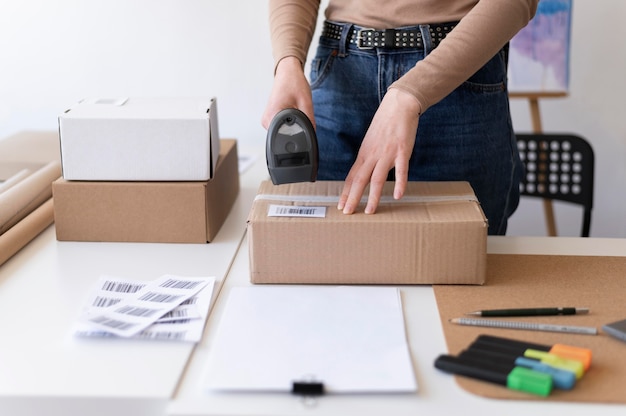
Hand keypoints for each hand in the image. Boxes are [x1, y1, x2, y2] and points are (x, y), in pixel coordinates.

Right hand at [261, 56, 314, 129]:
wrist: (287, 72)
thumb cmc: (294, 83)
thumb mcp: (305, 102)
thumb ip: (309, 120)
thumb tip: (312, 133)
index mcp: (272, 115)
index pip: (286, 134)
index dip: (299, 130)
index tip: (302, 118)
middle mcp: (266, 120)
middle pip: (285, 133)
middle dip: (296, 126)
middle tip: (297, 108)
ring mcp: (267, 120)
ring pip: (284, 130)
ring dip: (292, 123)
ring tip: (292, 106)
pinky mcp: (270, 118)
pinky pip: (281, 125)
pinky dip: (288, 120)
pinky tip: (290, 109)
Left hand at [338, 88, 421, 213]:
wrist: (398, 106)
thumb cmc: (385, 124)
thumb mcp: (371, 142)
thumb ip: (368, 158)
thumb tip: (363, 172)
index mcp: (364, 154)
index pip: (351, 177)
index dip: (345, 192)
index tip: (340, 205)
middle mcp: (372, 156)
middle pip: (360, 180)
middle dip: (352, 198)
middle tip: (348, 212)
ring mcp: (387, 154)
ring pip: (377, 179)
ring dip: (373, 196)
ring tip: (370, 210)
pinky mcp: (402, 151)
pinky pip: (401, 170)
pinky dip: (399, 183)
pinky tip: (398, 195)